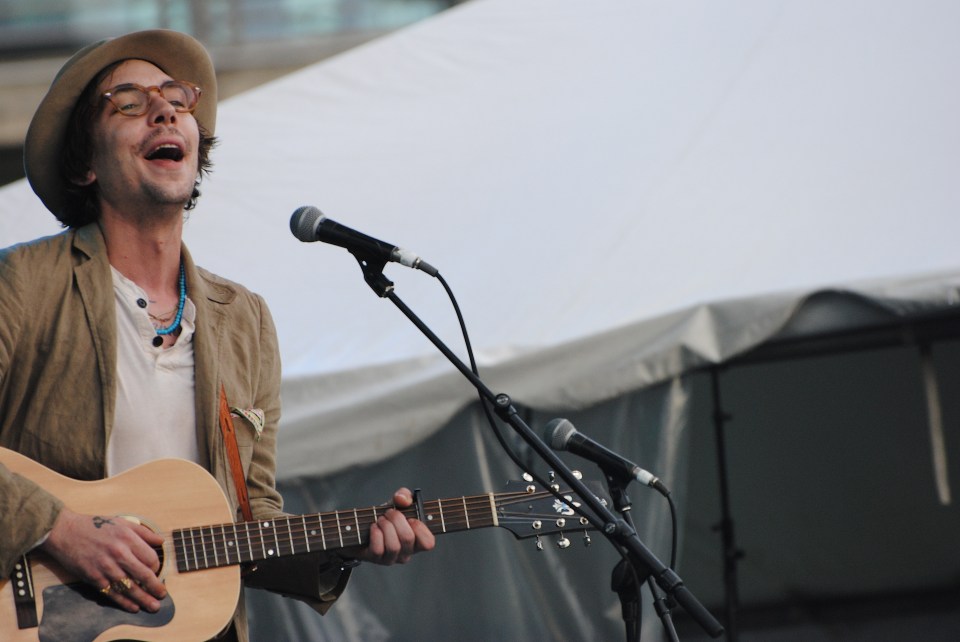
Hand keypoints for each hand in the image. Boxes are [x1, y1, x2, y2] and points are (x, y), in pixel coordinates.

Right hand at [39, 508, 166, 612]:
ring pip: (129, 587)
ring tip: (153, 606)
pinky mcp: (93, 577)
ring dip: (143, 598)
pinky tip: (133, 607)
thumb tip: (161, 541)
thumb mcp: (122, 522)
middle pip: (143, 575)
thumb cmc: (95, 525)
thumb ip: (144, 532)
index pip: (150, 558)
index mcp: (127, 538)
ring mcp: (105, 567)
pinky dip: (124, 602)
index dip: (157, 567)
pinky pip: (112, 593)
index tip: (157, 572)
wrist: (65, 532)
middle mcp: (118, 553)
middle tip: (162, 595)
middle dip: (155, 587)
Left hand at [357, 488, 434, 564]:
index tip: (411, 518)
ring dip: (385, 526)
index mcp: (417, 541)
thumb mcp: (397, 503)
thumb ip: (404, 495)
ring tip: (380, 519)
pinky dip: (375, 534)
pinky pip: (378, 549)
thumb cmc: (386, 516)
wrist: (363, 527)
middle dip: (397, 519)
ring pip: (394, 546)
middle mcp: (406, 553)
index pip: (428, 543)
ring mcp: (391, 558)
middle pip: (407, 538)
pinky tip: (373, 527)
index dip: (420, 528)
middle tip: (389, 512)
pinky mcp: (376, 559)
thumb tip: (404, 500)